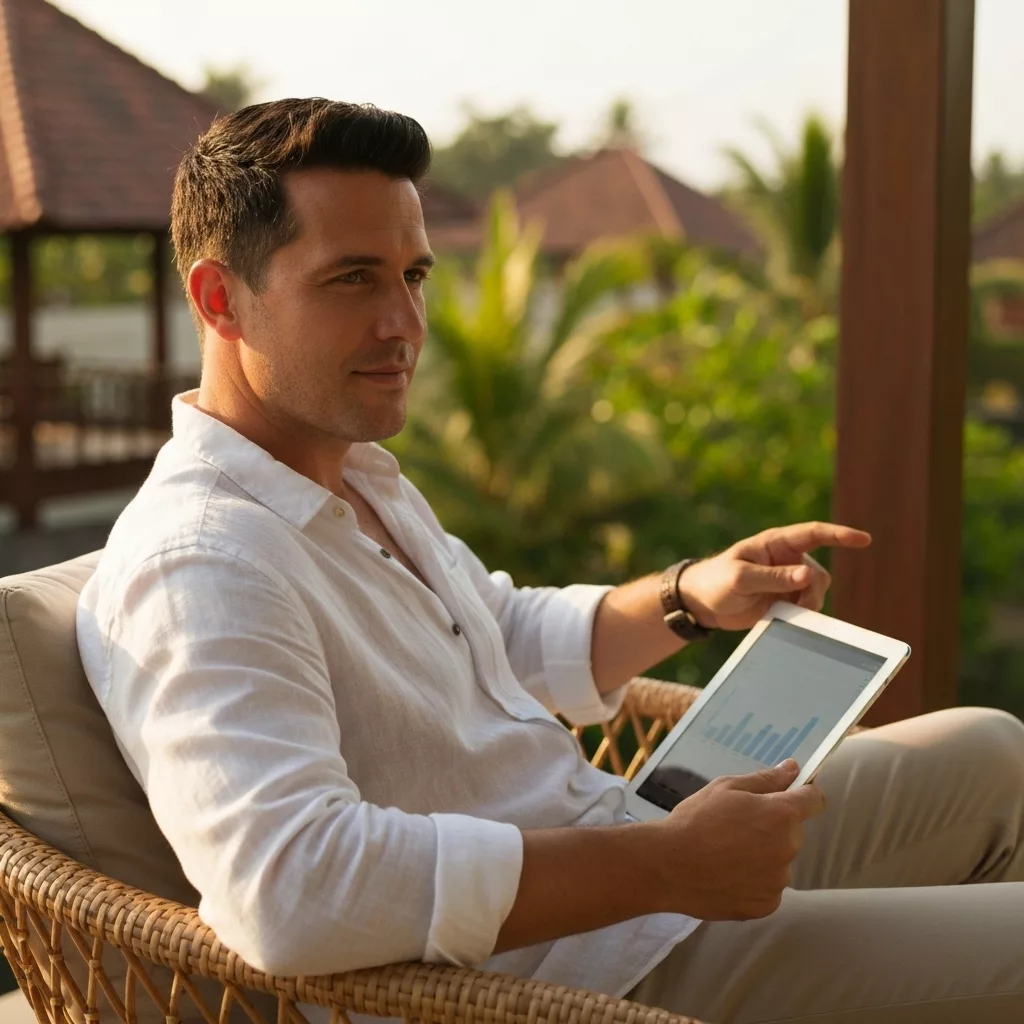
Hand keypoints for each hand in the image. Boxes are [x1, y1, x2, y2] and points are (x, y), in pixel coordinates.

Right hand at [655, 759, 825, 919]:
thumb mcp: (725, 788)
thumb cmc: (695, 820)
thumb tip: (793, 768)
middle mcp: (788, 848)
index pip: (814, 800)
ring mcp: (778, 881)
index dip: (805, 794)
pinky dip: (753, 881)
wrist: (667, 866)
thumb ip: (765, 779)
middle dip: (773, 826)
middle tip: (737, 826)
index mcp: (781, 815)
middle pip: (792, 832)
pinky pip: (768, 887)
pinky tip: (726, 874)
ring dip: (763, 855)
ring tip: (726, 853)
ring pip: (779, 861)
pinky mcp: (766, 906)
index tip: (792, 795)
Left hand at [678, 522, 871, 630]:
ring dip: (807, 606)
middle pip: (819, 574)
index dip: (840, 535)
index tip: (864, 539)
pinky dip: (802, 616)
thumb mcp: (741, 578)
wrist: (703, 604)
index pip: (814, 534)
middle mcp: (787, 560)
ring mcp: (788, 581)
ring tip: (783, 614)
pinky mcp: (785, 601)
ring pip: (816, 593)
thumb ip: (773, 577)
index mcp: (776, 544)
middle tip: (800, 606)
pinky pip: (806, 608)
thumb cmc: (716, 581)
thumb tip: (807, 576)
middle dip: (814, 592)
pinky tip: (786, 620)